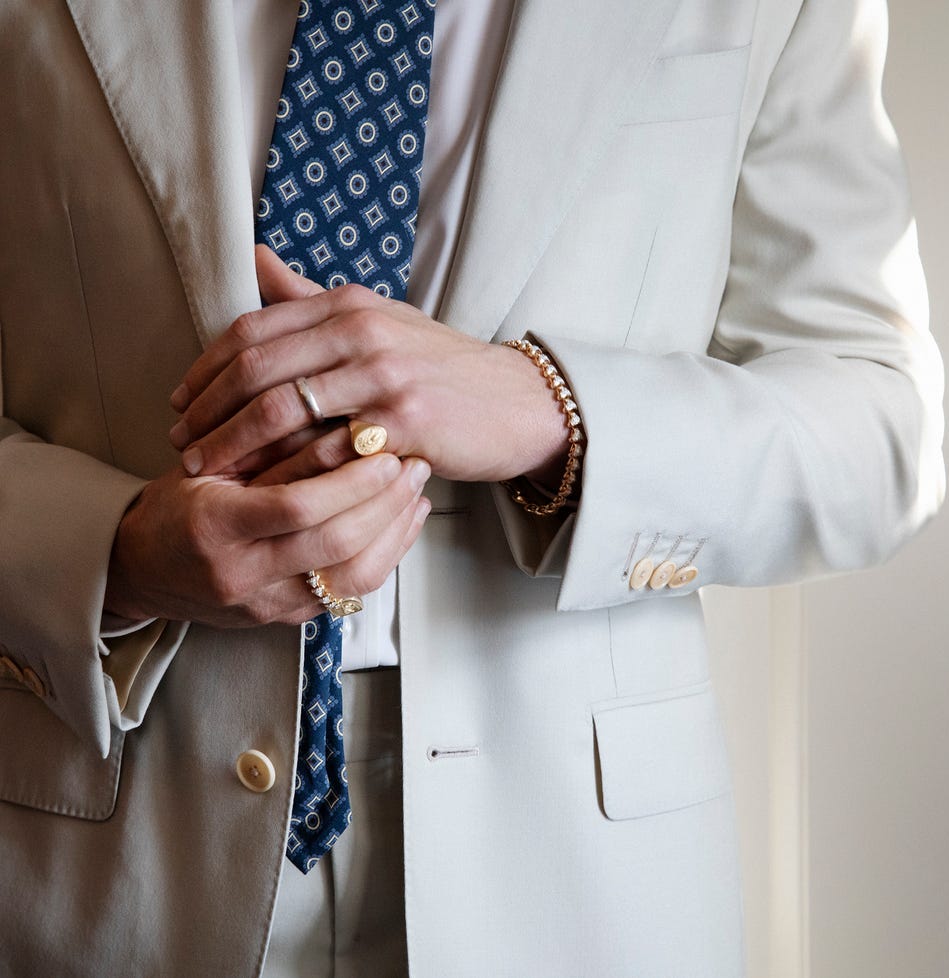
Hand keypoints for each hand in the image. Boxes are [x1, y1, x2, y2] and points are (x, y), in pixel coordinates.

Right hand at [104, 455, 429, 628]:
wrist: (143, 570)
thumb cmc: (178, 506)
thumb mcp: (210, 467)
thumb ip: (271, 451)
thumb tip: (346, 423)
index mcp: (214, 528)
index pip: (295, 507)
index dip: (349, 479)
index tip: (384, 449)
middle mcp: (242, 576)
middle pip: (334, 545)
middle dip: (384, 503)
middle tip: (413, 464)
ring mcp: (268, 606)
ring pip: (353, 578)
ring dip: (395, 531)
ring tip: (417, 490)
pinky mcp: (288, 620)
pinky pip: (351, 592)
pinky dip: (387, 554)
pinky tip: (404, 522)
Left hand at [167, 246, 568, 484]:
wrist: (514, 403)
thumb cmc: (440, 368)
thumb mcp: (379, 320)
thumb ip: (312, 298)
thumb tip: (257, 259)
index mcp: (349, 304)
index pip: (253, 330)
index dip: (204, 370)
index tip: (180, 402)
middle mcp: (362, 331)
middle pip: (256, 369)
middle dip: (207, 412)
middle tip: (180, 444)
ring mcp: (385, 376)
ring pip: (283, 412)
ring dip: (234, 447)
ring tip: (208, 473)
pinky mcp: (406, 423)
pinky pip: (328, 452)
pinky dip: (287, 474)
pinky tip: (265, 493)